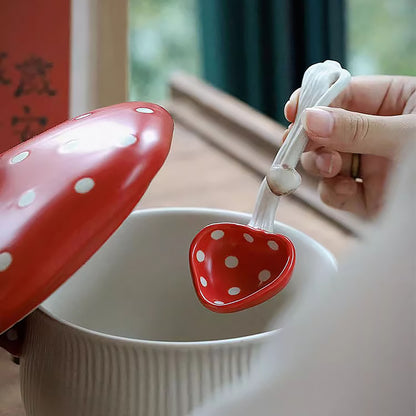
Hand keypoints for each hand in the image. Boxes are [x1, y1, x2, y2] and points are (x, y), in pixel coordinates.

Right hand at [284, 75, 415, 216]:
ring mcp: (368, 166)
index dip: (314, 102)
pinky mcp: (365, 196)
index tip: (294, 112)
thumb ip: (358, 128)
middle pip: (325, 131)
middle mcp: (375, 134)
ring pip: (324, 162)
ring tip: (332, 169)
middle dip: (313, 140)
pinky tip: (347, 191)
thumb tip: (311, 119)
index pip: (342, 95)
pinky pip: (334, 192)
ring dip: (320, 166)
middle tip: (305, 146)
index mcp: (392, 103)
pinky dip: (333, 192)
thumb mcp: (408, 134)